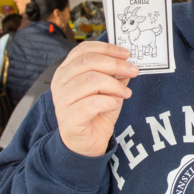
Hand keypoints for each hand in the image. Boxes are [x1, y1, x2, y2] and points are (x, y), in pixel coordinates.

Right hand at [50, 42, 136, 156]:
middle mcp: (61, 83)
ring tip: (125, 93)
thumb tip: (128, 61)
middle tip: (132, 70)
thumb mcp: (108, 90)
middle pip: (89, 62)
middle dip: (115, 65)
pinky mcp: (70, 118)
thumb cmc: (94, 115)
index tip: (126, 53)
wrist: (85, 145)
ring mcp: (62, 100)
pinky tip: (115, 104)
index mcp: (66, 71)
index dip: (107, 49)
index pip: (84, 50)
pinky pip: (93, 103)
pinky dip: (109, 101)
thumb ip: (114, 75)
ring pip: (92, 80)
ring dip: (115, 85)